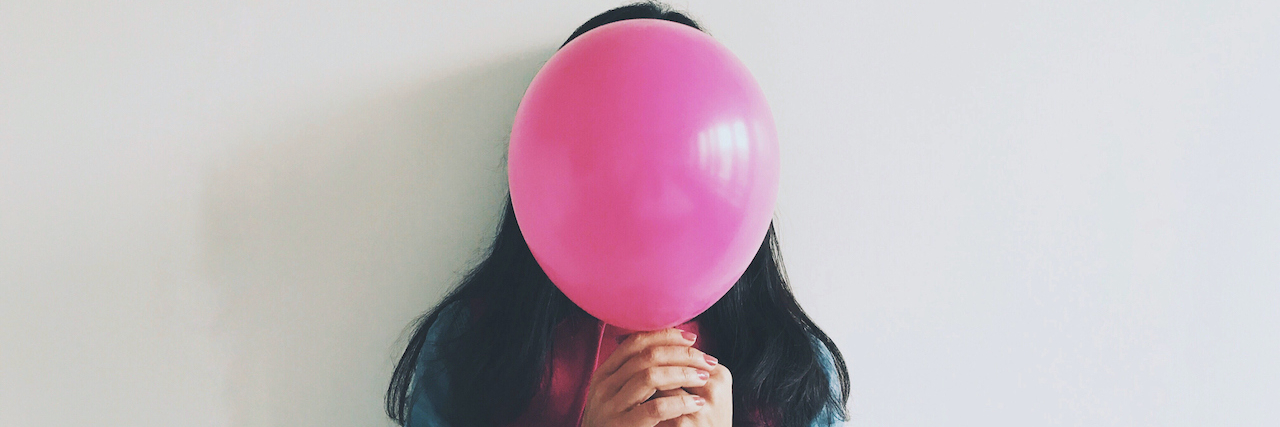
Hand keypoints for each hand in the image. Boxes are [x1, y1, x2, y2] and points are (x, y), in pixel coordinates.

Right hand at [580, 328, 721, 426]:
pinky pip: (655, 408)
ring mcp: (610, 408)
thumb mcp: (617, 396)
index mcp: (603, 374)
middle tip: (706, 360)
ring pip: (651, 376)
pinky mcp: (622, 426)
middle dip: (682, 355)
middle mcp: (603, 387)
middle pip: (647, 356)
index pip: (635, 342)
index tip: (692, 339)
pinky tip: (695, 403)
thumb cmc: (616, 425)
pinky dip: (679, 402)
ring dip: (683, 374)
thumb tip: (672, 350)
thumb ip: (634, 375)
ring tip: (703, 378)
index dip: (666, 336)